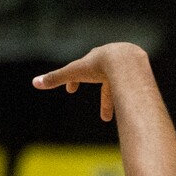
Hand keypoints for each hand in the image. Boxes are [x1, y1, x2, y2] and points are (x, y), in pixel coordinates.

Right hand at [32, 42, 148, 121]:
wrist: (126, 62)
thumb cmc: (98, 65)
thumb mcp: (74, 73)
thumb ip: (56, 78)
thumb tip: (34, 83)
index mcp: (96, 58)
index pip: (83, 68)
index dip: (75, 79)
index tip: (71, 90)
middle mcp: (112, 59)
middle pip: (104, 79)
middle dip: (104, 96)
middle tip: (105, 116)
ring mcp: (128, 65)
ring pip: (122, 85)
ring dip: (118, 101)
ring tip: (119, 117)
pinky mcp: (141, 71)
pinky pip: (135, 86)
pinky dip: (131, 96)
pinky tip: (134, 106)